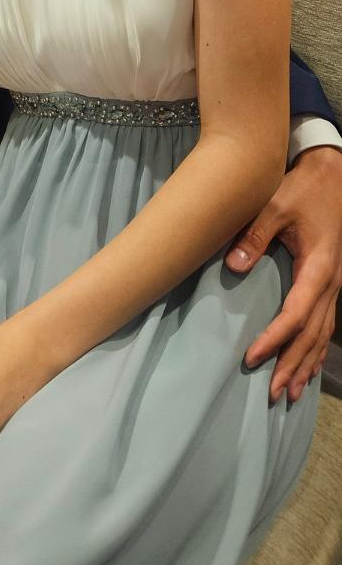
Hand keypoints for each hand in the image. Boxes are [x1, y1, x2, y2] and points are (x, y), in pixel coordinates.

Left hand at [226, 146, 341, 401]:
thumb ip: (254, 235)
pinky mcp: (332, 281)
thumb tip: (233, 265)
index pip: (296, 314)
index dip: (275, 338)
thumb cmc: (303, 188)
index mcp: (318, 267)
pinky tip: (308, 367)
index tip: (252, 356)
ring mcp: (336, 284)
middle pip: (312, 333)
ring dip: (306, 363)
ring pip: (323, 333)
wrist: (332, 173)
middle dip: (292, 363)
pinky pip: (327, 324)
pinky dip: (317, 348)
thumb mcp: (275, 205)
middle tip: (271, 391)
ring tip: (288, 392)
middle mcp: (331, 282)